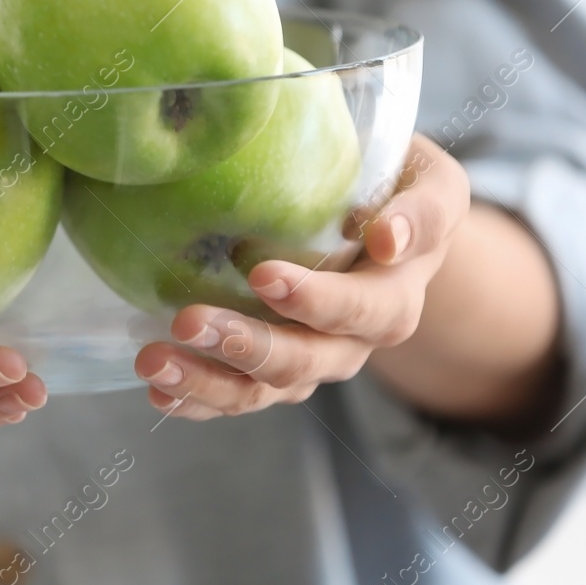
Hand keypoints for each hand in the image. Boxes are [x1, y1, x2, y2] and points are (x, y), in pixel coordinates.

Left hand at [134, 134, 469, 420]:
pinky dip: (195, 400)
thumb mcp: (432, 185)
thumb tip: (387, 237)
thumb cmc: (400, 190)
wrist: (389, 230)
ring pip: (262, 390)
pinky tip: (158, 392)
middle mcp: (354, 343)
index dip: (316, 300)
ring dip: (206, 381)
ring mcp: (311, 363)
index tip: (262, 274)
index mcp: (395, 297)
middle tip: (188, 320)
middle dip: (244, 346)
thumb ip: (423, 209)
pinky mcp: (273, 373)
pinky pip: (235, 397)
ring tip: (153, 361)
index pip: (360, 309)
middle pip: (303, 361)